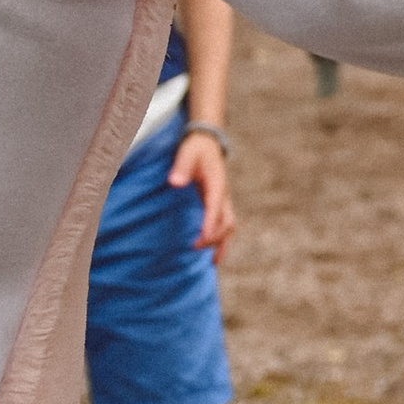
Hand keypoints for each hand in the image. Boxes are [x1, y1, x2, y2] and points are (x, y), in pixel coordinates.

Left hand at [171, 128, 235, 260]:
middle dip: (215, 239)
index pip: (215, 208)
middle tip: (197, 248)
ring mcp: (224, 200)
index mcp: (217, 184)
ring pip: (229, 226)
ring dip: (222, 243)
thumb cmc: (195, 148)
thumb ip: (181, 168)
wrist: (207, 141)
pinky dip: (220, 238)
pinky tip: (211, 249)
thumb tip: (175, 183)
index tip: (202, 240)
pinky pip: (223, 224)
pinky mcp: (219, 203)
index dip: (210, 225)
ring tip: (214, 263)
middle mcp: (224, 195)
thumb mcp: (187, 154)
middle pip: (227, 222)